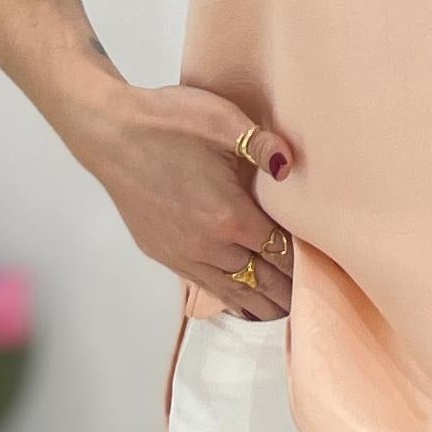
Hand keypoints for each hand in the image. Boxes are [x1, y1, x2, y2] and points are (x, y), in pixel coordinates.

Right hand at [79, 82, 296, 316]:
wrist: (109, 132)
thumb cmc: (165, 121)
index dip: (303, 264)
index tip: (322, 271)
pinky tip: (239, 302)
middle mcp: (209, 245)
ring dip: (260, 302)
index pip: (280, 252)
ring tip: (282, 311)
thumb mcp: (222, 120)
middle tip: (311, 302)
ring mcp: (183, 253)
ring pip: (233, 291)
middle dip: (286, 292)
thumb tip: (289, 165)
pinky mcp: (162, 253)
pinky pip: (204, 286)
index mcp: (231, 216)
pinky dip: (229, 297)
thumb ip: (263, 144)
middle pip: (260, 280)